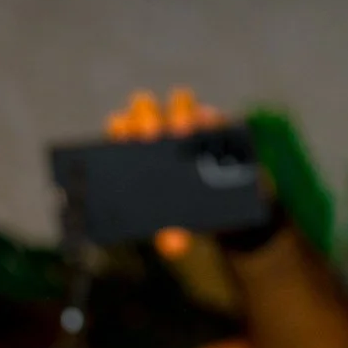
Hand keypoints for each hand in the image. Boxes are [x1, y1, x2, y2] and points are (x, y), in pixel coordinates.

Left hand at [105, 87, 227, 258]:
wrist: (226, 209)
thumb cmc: (186, 212)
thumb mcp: (177, 226)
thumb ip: (171, 234)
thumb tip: (173, 246)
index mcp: (138, 148)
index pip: (121, 127)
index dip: (120, 128)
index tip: (124, 139)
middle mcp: (160, 126)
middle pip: (144, 107)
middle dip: (146, 117)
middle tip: (152, 136)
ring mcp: (190, 120)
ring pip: (180, 100)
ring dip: (180, 111)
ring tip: (184, 133)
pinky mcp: (217, 124)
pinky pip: (213, 114)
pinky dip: (211, 120)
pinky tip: (212, 131)